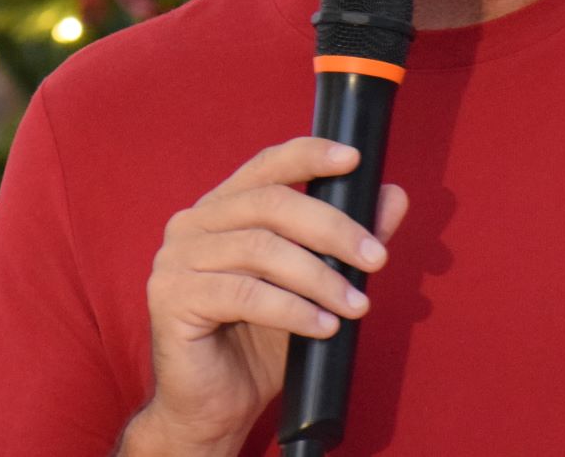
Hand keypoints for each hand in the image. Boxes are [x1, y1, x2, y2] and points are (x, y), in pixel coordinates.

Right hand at [117, 137, 408, 456]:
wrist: (214, 408)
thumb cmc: (259, 344)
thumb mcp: (312, 287)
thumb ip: (346, 241)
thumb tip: (393, 196)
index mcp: (221, 209)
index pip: (265, 166)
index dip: (309, 156)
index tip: (354, 160)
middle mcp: (192, 224)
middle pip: (270, 204)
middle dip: (332, 228)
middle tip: (376, 259)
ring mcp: (176, 259)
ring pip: (260, 249)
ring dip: (319, 276)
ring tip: (357, 305)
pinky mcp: (171, 298)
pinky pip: (244, 294)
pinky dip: (292, 309)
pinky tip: (323, 326)